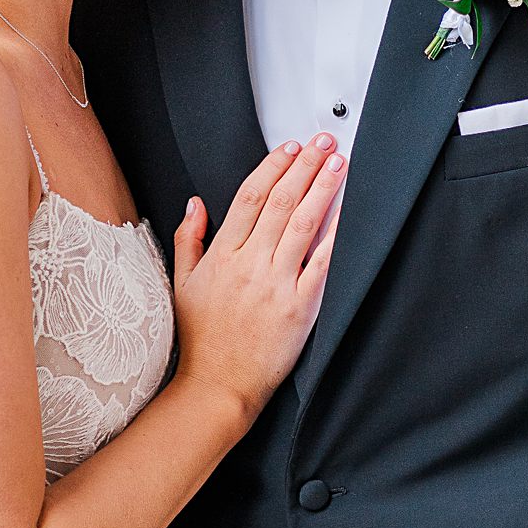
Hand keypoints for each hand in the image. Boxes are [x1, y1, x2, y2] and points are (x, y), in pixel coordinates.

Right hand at [171, 136, 344, 420]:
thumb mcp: (181, 284)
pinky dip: (334, 234)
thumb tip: (196, 203)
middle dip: (305, 166)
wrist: (218, 386)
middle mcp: (249, 264)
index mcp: (222, 255)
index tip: (290, 147)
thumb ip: (188, 239)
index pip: (251, 197)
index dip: (273, 166)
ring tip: (338, 164)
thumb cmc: (202, 340)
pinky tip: (345, 212)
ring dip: (323, 188)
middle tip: (323, 142)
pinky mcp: (300, 306)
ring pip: (303, 224)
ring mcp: (276, 284)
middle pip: (281, 202)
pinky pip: (321, 262)